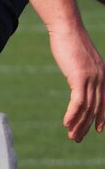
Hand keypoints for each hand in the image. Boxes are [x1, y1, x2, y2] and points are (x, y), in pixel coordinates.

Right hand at [49, 23, 104, 141]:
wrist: (67, 29)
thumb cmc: (70, 42)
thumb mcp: (80, 59)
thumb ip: (82, 70)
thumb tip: (79, 77)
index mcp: (102, 74)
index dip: (102, 117)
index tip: (98, 130)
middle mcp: (101, 78)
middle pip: (96, 107)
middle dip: (87, 126)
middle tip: (77, 139)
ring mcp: (92, 77)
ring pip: (88, 107)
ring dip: (79, 124)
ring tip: (71, 137)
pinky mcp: (80, 77)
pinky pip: (78, 101)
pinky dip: (72, 114)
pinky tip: (66, 124)